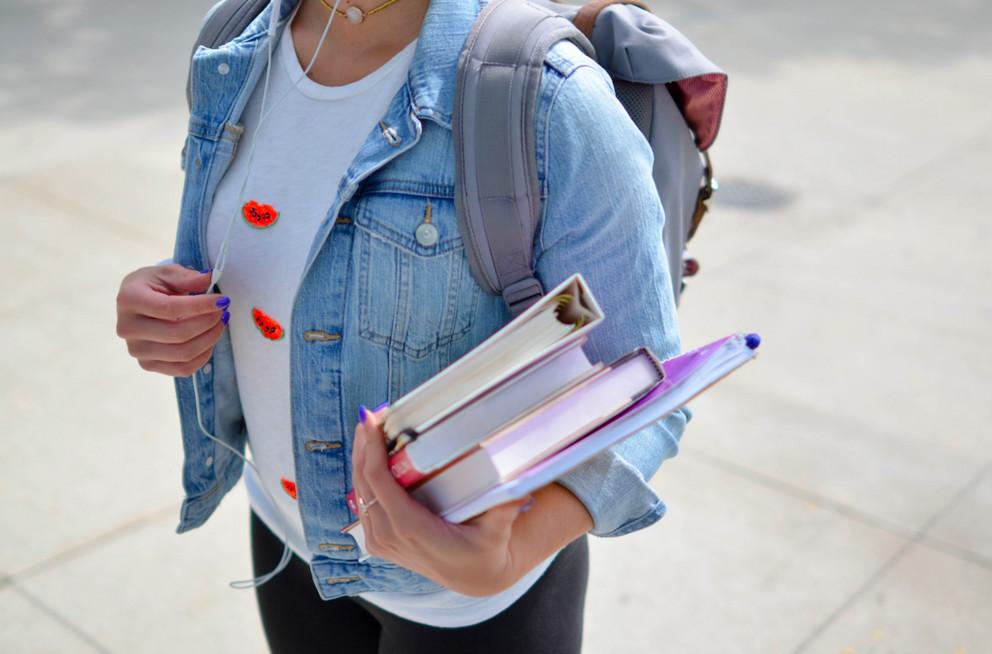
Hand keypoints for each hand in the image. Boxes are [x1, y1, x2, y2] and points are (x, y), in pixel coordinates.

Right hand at [116, 264, 228, 376]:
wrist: (136, 303)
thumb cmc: (153, 285)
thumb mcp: (167, 273)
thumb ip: (187, 277)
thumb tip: (209, 279)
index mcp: (129, 300)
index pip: (169, 308)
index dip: (200, 306)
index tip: (222, 300)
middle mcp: (128, 328)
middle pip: (178, 334)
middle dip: (208, 322)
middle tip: (223, 311)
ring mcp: (137, 350)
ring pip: (183, 354)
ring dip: (209, 339)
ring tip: (219, 324)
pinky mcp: (147, 365)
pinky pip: (182, 369)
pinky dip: (203, 356)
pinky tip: (209, 340)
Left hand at [351, 406, 532, 596]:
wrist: (473, 576)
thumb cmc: (485, 550)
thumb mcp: (497, 532)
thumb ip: (504, 510)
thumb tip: (520, 490)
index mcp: (411, 529)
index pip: (379, 484)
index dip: (371, 450)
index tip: (372, 421)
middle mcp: (390, 537)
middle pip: (363, 482)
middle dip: (363, 446)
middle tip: (369, 414)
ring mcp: (381, 541)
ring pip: (359, 492)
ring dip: (361, 458)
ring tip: (369, 427)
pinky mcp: (379, 541)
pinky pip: (363, 503)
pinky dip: (363, 476)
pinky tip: (369, 454)